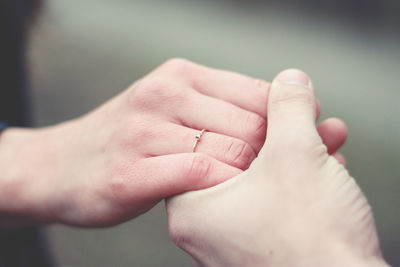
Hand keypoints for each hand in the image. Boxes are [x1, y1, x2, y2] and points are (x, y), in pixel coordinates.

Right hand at [0, 59, 344, 227]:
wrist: (59, 165)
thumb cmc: (126, 141)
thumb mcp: (169, 108)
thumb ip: (215, 109)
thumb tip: (275, 117)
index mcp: (180, 77)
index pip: (256, 94)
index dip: (288, 120)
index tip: (307, 141)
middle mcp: (164, 95)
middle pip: (249, 123)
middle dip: (281, 151)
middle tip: (298, 173)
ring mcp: (145, 132)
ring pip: (229, 150)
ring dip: (256, 175)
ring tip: (268, 191)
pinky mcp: (131, 173)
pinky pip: (198, 177)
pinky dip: (224, 190)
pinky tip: (231, 202)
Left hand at [167, 69, 387, 266]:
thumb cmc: (310, 241)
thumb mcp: (297, 156)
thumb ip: (287, 109)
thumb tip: (289, 80)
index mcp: (193, 207)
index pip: (211, 141)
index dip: (251, 116)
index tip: (281, 104)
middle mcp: (206, 228)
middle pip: (243, 158)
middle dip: (285, 133)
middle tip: (310, 117)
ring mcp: (234, 241)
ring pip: (266, 179)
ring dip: (301, 154)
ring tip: (330, 137)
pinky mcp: (264, 249)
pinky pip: (279, 203)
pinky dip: (304, 182)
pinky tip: (331, 166)